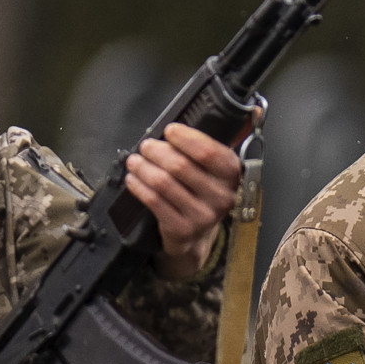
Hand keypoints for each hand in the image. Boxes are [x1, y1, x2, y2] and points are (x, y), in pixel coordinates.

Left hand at [125, 123, 243, 278]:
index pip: (209, 152)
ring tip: (134, 161)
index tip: (169, 130)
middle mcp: (221, 196)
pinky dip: (139, 187)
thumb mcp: (212, 170)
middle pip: (181, 166)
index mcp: (231, 175)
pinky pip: (154, 202)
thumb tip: (183, 127)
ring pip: (164, 183)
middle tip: (146, 146)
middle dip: (158, 151)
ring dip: (144, 168)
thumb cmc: (201, 193)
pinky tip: (133, 179)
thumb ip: (204, 147)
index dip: (185, 138)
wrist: (197, 236)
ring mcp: (202, 215)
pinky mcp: (182, 229)